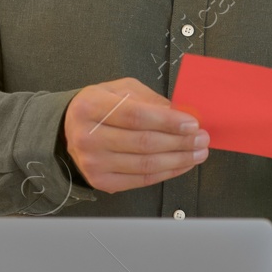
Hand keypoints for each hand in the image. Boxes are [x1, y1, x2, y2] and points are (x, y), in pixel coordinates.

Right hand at [62, 78, 208, 193]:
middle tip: (202, 138)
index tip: (192, 123)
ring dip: (179, 159)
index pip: (135, 116)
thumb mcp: (120, 90)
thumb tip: (182, 114)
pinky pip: (142, 180)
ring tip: (197, 152)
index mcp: (90, 107)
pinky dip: (167, 173)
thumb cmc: (99, 107)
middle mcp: (88, 137)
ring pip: (146, 165)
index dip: (167, 122)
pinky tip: (182, 164)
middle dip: (180, 142)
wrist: (69, 130)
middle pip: (144, 143)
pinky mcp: (101, 181)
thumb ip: (150, 100)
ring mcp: (93, 162)